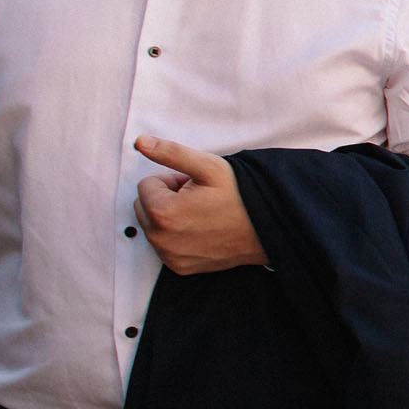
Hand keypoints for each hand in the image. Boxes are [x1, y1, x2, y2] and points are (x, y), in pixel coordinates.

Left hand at [133, 136, 267, 273]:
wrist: (268, 228)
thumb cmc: (240, 196)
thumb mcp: (208, 166)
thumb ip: (170, 153)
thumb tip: (139, 142)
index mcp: (163, 212)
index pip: (146, 184)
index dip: (173, 181)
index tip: (196, 187)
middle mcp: (161, 239)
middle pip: (144, 206)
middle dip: (166, 199)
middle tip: (199, 200)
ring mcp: (170, 256)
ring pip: (153, 225)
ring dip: (170, 217)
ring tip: (202, 215)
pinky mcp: (179, 266)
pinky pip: (164, 244)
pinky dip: (177, 236)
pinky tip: (201, 231)